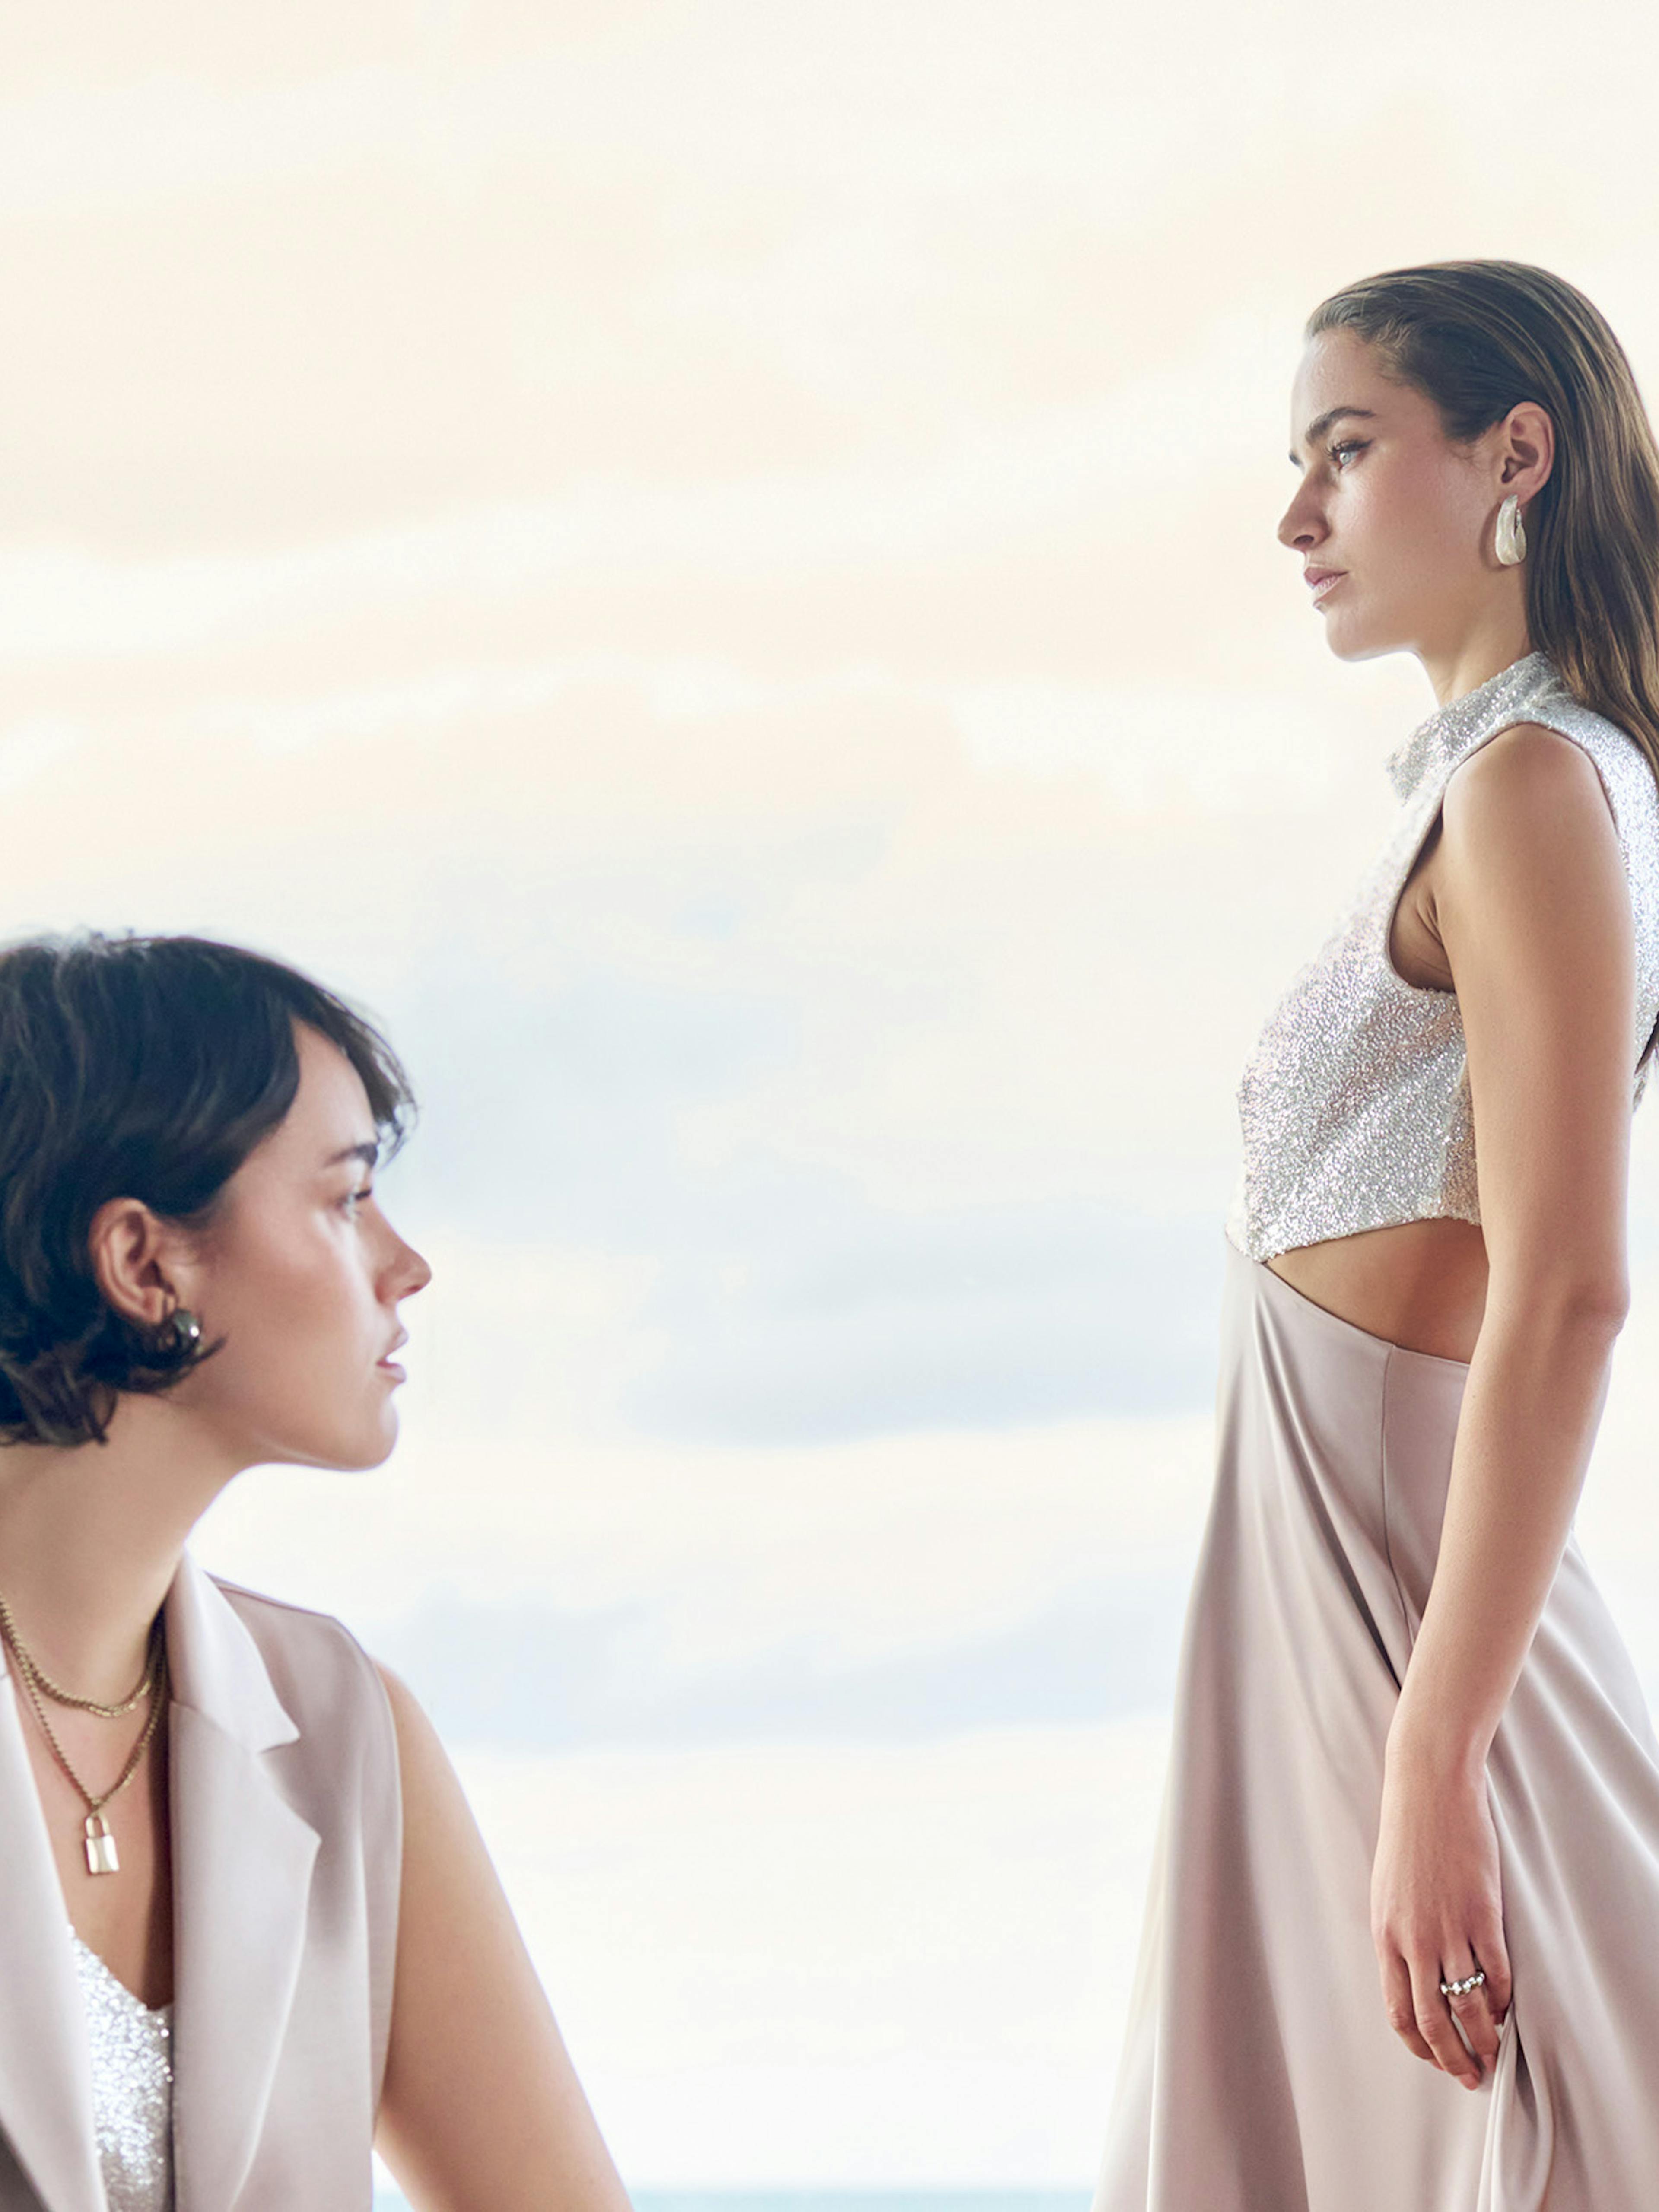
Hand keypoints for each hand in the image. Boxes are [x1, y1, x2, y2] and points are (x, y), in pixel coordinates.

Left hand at [1370, 1745, 1511, 2089]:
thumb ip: (1398, 1936)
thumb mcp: (1386, 1892)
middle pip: (1433, 2020)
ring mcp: (1450, 1928)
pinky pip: (1497, 1972)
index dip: (1420, 2044)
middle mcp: (1414, 1940)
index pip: (1399, 2011)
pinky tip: (1507, 2009)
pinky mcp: (1482, 1913)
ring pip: (1469, 2005)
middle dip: (1454, 2057)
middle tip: (1471, 2075)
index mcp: (1386, 1935)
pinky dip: (1504, 1999)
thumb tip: (1414, 1977)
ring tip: (1495, 2053)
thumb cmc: (1406, 1838)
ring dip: (1485, 2039)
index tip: (1436, 2058)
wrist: (1428, 1790)